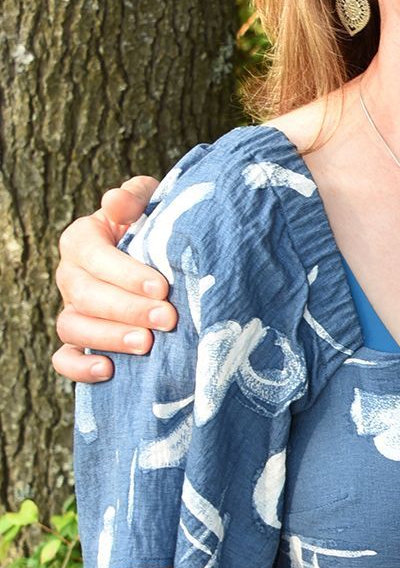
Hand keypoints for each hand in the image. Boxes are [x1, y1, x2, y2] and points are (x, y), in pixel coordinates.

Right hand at [54, 176, 174, 382]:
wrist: (162, 258)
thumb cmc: (156, 227)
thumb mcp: (150, 203)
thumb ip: (135, 196)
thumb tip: (115, 201)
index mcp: (82, 239)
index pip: (92, 255)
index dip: (125, 273)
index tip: (162, 287)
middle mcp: (71, 275)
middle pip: (85, 295)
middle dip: (127, 309)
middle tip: (167, 319)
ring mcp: (72, 310)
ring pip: (72, 327)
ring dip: (109, 338)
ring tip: (146, 344)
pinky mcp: (78, 341)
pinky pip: (64, 359)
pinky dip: (79, 368)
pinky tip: (109, 371)